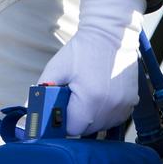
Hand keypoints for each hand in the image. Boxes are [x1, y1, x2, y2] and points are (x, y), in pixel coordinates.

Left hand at [36, 0, 145, 134]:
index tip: (61, 109)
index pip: (72, 129)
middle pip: (88, 129)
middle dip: (77, 117)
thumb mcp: (57, 67)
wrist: (110, 33)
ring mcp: (124, 106)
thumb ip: (42, 92)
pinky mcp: (132, 103)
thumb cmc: (82, 50)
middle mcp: (110, 107)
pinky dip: (106, 111)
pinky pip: (114, 117)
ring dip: (92, 115)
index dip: (63, 120)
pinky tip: (101, 93)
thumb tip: (30, 111)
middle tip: (74, 95)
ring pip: (102, 125)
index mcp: (90, 100)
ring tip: (89, 91)